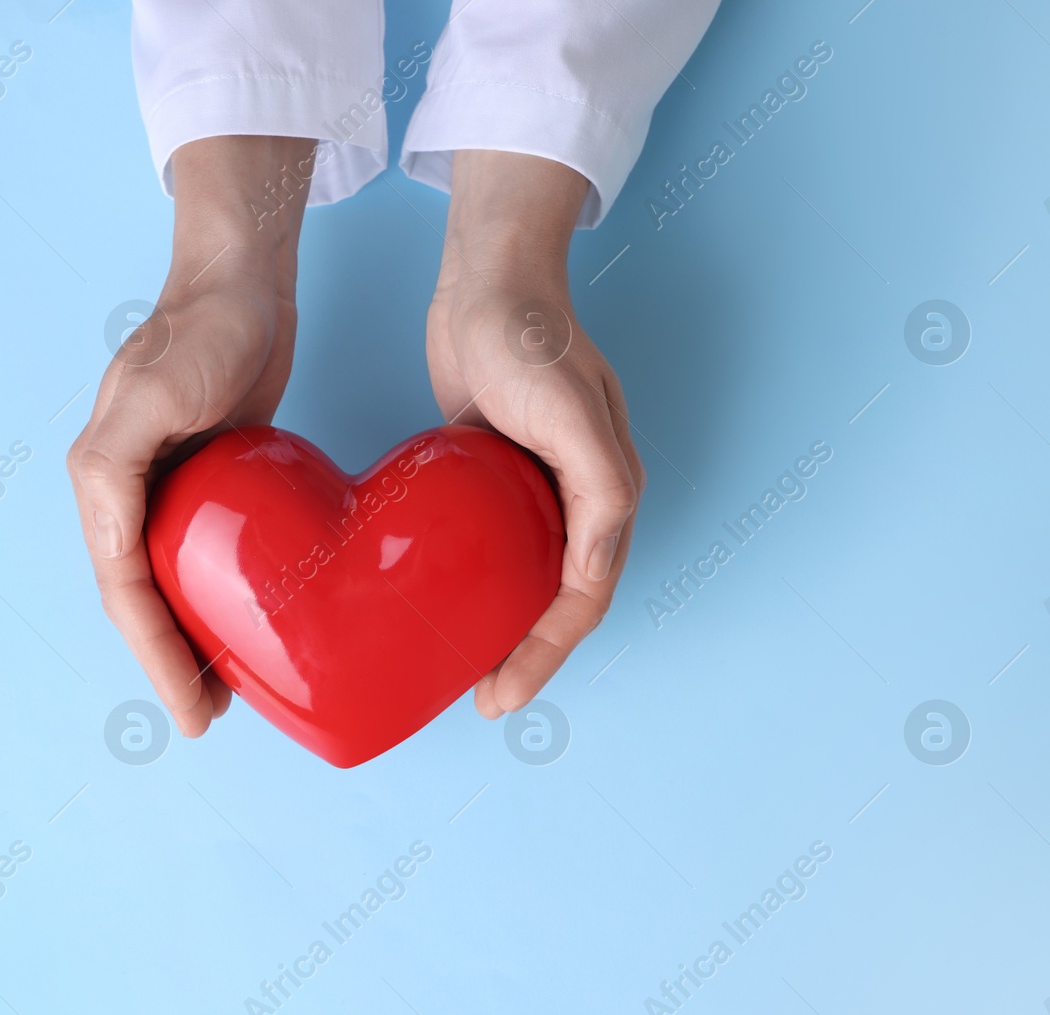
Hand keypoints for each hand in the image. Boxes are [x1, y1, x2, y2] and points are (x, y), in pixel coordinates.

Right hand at [69, 136, 314, 737]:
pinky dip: (219, 596)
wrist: (243, 279)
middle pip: (143, 601)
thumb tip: (103, 536)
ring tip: (231, 690)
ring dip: (193, 639)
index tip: (195, 711)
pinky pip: (205, 555)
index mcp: (104, 483)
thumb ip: (114, 463)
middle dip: (171, 664)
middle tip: (211, 717)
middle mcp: (126, 492)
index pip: (125, 593)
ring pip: (172, 585)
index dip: (156, 658)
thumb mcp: (153, 391)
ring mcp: (166, 487)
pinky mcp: (207, 479)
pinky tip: (253, 619)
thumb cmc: (202, 329)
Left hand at [425, 150, 644, 718]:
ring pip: (525, 580)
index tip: (500, 696)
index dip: (545, 656)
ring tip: (463, 669)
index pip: (582, 600)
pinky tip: (442, 604)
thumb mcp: (573, 414)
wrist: (488, 280)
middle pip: (558, 602)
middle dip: (526, 657)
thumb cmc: (531, 339)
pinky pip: (492, 546)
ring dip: (503, 628)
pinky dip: (477, 584)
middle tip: (482, 700)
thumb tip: (599, 565)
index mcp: (607, 496)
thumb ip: (601, 490)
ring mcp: (536, 488)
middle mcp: (579, 500)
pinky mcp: (493, 475)